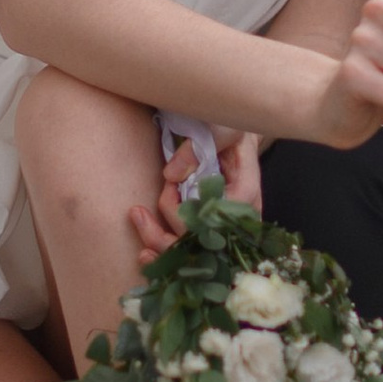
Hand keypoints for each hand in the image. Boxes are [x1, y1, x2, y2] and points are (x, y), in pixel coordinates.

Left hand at [129, 128, 264, 257]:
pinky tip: (147, 255)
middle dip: (163, 235)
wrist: (234, 130)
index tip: (168, 185)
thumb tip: (171, 176)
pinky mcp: (210, 227)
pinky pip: (188, 251)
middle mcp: (237, 219)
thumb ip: (198, 148)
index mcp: (245, 194)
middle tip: (138, 212)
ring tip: (137, 226)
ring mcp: (223, 227)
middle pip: (199, 245)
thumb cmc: (230, 126)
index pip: (211, 221)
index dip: (181, 211)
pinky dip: (166, 255)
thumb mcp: (219, 127)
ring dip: (159, 245)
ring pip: (192, 253)